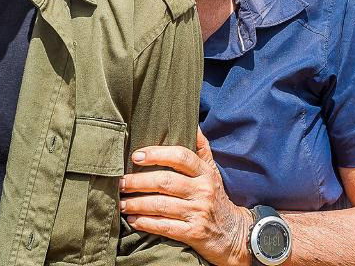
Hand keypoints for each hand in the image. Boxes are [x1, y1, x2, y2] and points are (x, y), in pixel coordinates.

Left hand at [120, 128, 253, 265]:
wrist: (234, 233)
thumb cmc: (215, 197)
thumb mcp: (212, 171)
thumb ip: (201, 148)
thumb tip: (192, 121)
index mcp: (205, 172)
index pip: (181, 157)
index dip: (157, 154)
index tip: (136, 156)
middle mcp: (203, 190)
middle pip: (166, 182)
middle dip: (138, 182)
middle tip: (120, 183)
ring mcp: (198, 212)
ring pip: (161, 205)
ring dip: (137, 204)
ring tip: (121, 203)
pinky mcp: (194, 233)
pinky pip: (165, 227)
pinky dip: (146, 223)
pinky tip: (133, 220)